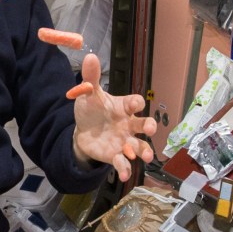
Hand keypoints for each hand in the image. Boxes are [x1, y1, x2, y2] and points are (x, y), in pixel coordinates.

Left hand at [71, 53, 157, 182]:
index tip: (134, 105)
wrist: (82, 132)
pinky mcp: (116, 155)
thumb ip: (90, 78)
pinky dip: (125, 169)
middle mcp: (128, 124)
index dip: (136, 103)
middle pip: (144, 125)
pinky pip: (124, 163)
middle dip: (149, 127)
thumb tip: (89, 56)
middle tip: (149, 129)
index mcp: (123, 107)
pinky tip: (123, 175)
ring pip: (140, 147)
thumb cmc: (91, 111)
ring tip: (147, 157)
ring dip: (145, 151)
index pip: (135, 102)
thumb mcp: (88, 94)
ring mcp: (124, 141)